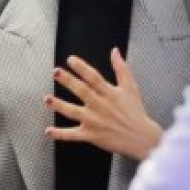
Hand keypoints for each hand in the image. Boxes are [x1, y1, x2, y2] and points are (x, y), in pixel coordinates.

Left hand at [45, 48, 162, 160]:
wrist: (142, 137)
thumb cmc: (136, 112)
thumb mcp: (131, 87)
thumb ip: (121, 68)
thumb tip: (115, 51)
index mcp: (109, 93)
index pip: (94, 77)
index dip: (82, 67)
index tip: (70, 59)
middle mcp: (100, 106)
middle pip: (82, 91)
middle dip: (68, 81)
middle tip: (56, 72)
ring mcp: (94, 121)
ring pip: (73, 112)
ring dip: (59, 105)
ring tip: (47, 99)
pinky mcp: (91, 135)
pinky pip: (72, 135)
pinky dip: (60, 134)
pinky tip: (48, 131)